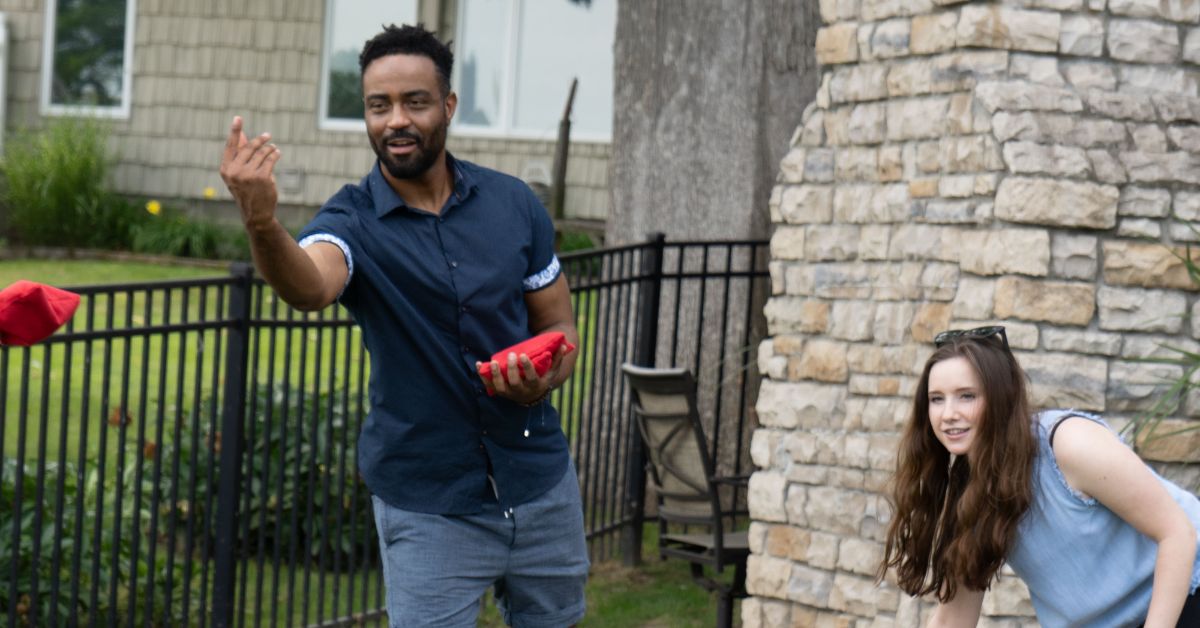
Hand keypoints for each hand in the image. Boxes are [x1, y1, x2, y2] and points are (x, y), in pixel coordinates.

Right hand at [219, 116, 280, 231]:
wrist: (256, 214)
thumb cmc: (246, 192)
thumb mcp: (238, 175)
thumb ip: (240, 156)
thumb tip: (243, 135)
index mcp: (225, 169)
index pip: (230, 146)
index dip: (235, 131)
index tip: (238, 118)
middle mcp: (235, 171)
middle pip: (249, 147)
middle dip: (260, 140)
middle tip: (267, 135)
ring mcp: (248, 174)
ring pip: (261, 153)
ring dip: (269, 148)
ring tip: (273, 147)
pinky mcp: (262, 177)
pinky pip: (270, 160)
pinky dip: (275, 154)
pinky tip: (277, 153)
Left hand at [477, 344, 570, 404]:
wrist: (532, 395)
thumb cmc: (543, 377)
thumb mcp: (552, 370)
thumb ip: (557, 358)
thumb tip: (564, 344)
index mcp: (535, 385)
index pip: (531, 378)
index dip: (527, 367)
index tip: (523, 355)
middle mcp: (522, 392)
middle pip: (515, 383)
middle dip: (512, 369)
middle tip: (511, 355)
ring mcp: (509, 393)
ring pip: (500, 387)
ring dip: (496, 375)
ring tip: (494, 362)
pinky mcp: (499, 392)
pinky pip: (489, 385)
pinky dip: (482, 376)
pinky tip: (479, 364)